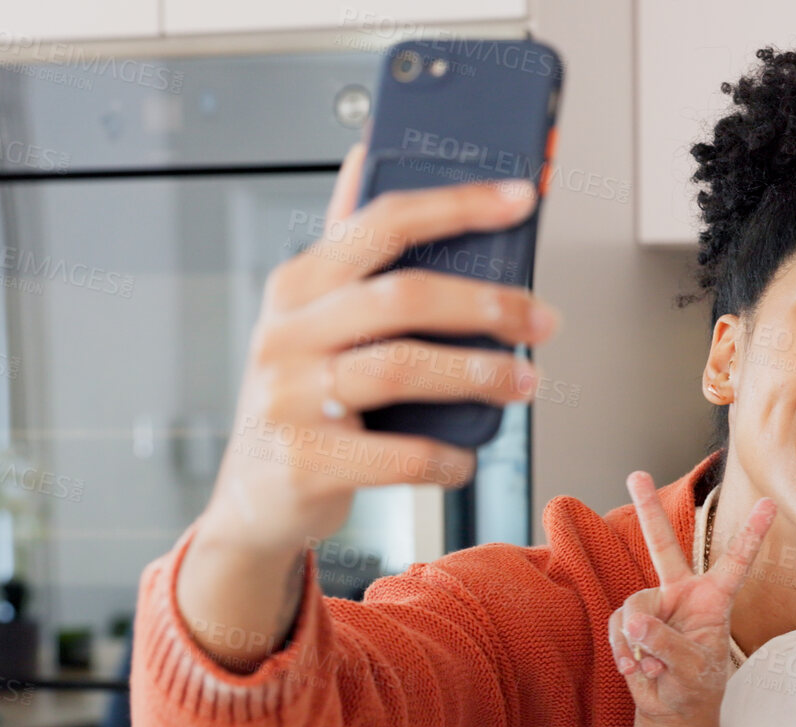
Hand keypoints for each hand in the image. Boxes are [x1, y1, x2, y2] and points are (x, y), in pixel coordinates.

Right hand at [199, 140, 561, 554]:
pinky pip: (399, 455)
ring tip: (525, 382)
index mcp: (298, 286)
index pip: (382, 224)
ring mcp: (288, 397)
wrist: (253, 500)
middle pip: (402, 297)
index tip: (520, 200)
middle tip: (542, 319)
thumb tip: (368, 156)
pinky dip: (446, 456)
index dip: (456, 207)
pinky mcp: (305, 461)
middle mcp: (286, 333)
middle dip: (485, 304)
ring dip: (478, 374)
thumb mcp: (313, 319)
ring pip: (400, 369)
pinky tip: (465, 459)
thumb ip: (348, 249)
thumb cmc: (303, 400)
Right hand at [610, 472, 775, 722]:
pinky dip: (624, 650)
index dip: (752, 534)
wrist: (671, 708)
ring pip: (635, 607)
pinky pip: (618, 626)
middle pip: (663, 545)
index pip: (735, 562)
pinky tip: (636, 668)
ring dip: (640, 642)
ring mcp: (654, 605)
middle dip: (647, 510)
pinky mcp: (630, 621)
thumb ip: (667, 645)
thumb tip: (634, 623)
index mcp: (714, 599)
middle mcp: (682, 593)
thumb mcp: (692, 670)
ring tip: (654, 666)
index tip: (770, 503)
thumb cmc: (695, 686)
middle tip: (637, 474)